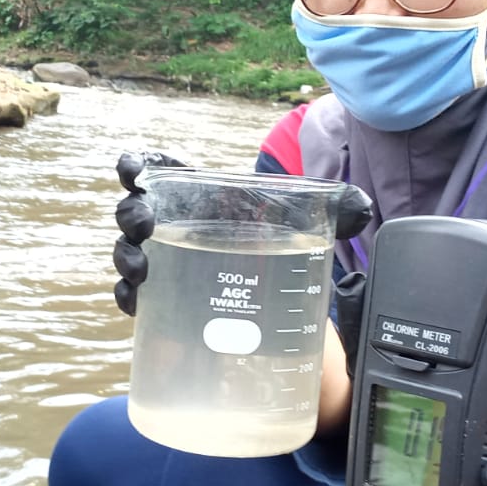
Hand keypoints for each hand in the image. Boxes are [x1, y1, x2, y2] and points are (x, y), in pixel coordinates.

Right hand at [112, 154, 372, 316]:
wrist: (286, 318)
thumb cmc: (284, 261)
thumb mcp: (306, 233)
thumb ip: (331, 214)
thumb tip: (360, 206)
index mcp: (204, 201)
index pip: (160, 173)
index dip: (138, 166)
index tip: (134, 170)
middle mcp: (177, 230)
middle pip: (136, 211)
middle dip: (131, 213)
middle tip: (145, 224)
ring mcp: (167, 269)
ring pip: (129, 254)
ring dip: (126, 256)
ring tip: (142, 268)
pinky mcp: (166, 307)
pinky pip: (136, 298)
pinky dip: (130, 297)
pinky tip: (138, 301)